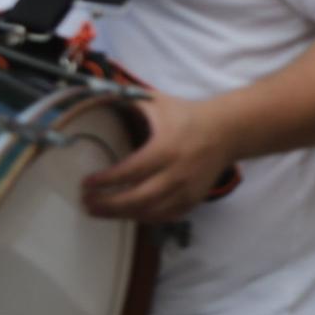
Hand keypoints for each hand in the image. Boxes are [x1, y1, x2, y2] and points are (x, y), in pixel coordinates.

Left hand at [83, 93, 234, 222]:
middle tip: (86, 203)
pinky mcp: (194, 199)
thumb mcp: (159, 103)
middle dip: (108, 204)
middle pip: (138, 198)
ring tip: (98, 211)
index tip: (86, 183)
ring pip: (151, 212)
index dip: (107, 180)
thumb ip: (130, 100)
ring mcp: (188, 189)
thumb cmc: (188, 115)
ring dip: (121, 215)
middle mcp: (178, 173)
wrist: (228, 131)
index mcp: (167, 148)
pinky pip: (166, 217)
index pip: (131, 171)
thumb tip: (95, 96)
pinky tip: (127, 214)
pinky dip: (144, 218)